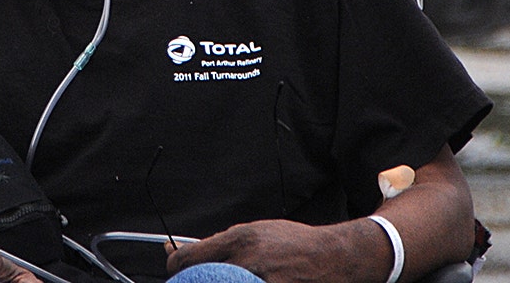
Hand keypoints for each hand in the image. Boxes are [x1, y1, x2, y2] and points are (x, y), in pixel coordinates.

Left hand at [166, 220, 364, 282]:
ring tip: (224, 277)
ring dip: (216, 281)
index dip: (175, 265)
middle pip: (197, 279)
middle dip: (193, 279)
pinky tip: (245, 282)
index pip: (187, 258)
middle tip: (196, 277)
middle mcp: (246, 261)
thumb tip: (188, 252)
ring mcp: (259, 281)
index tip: (174, 266)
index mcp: (240, 240)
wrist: (334, 257)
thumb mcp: (258, 232)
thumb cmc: (296, 244)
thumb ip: (225, 244)